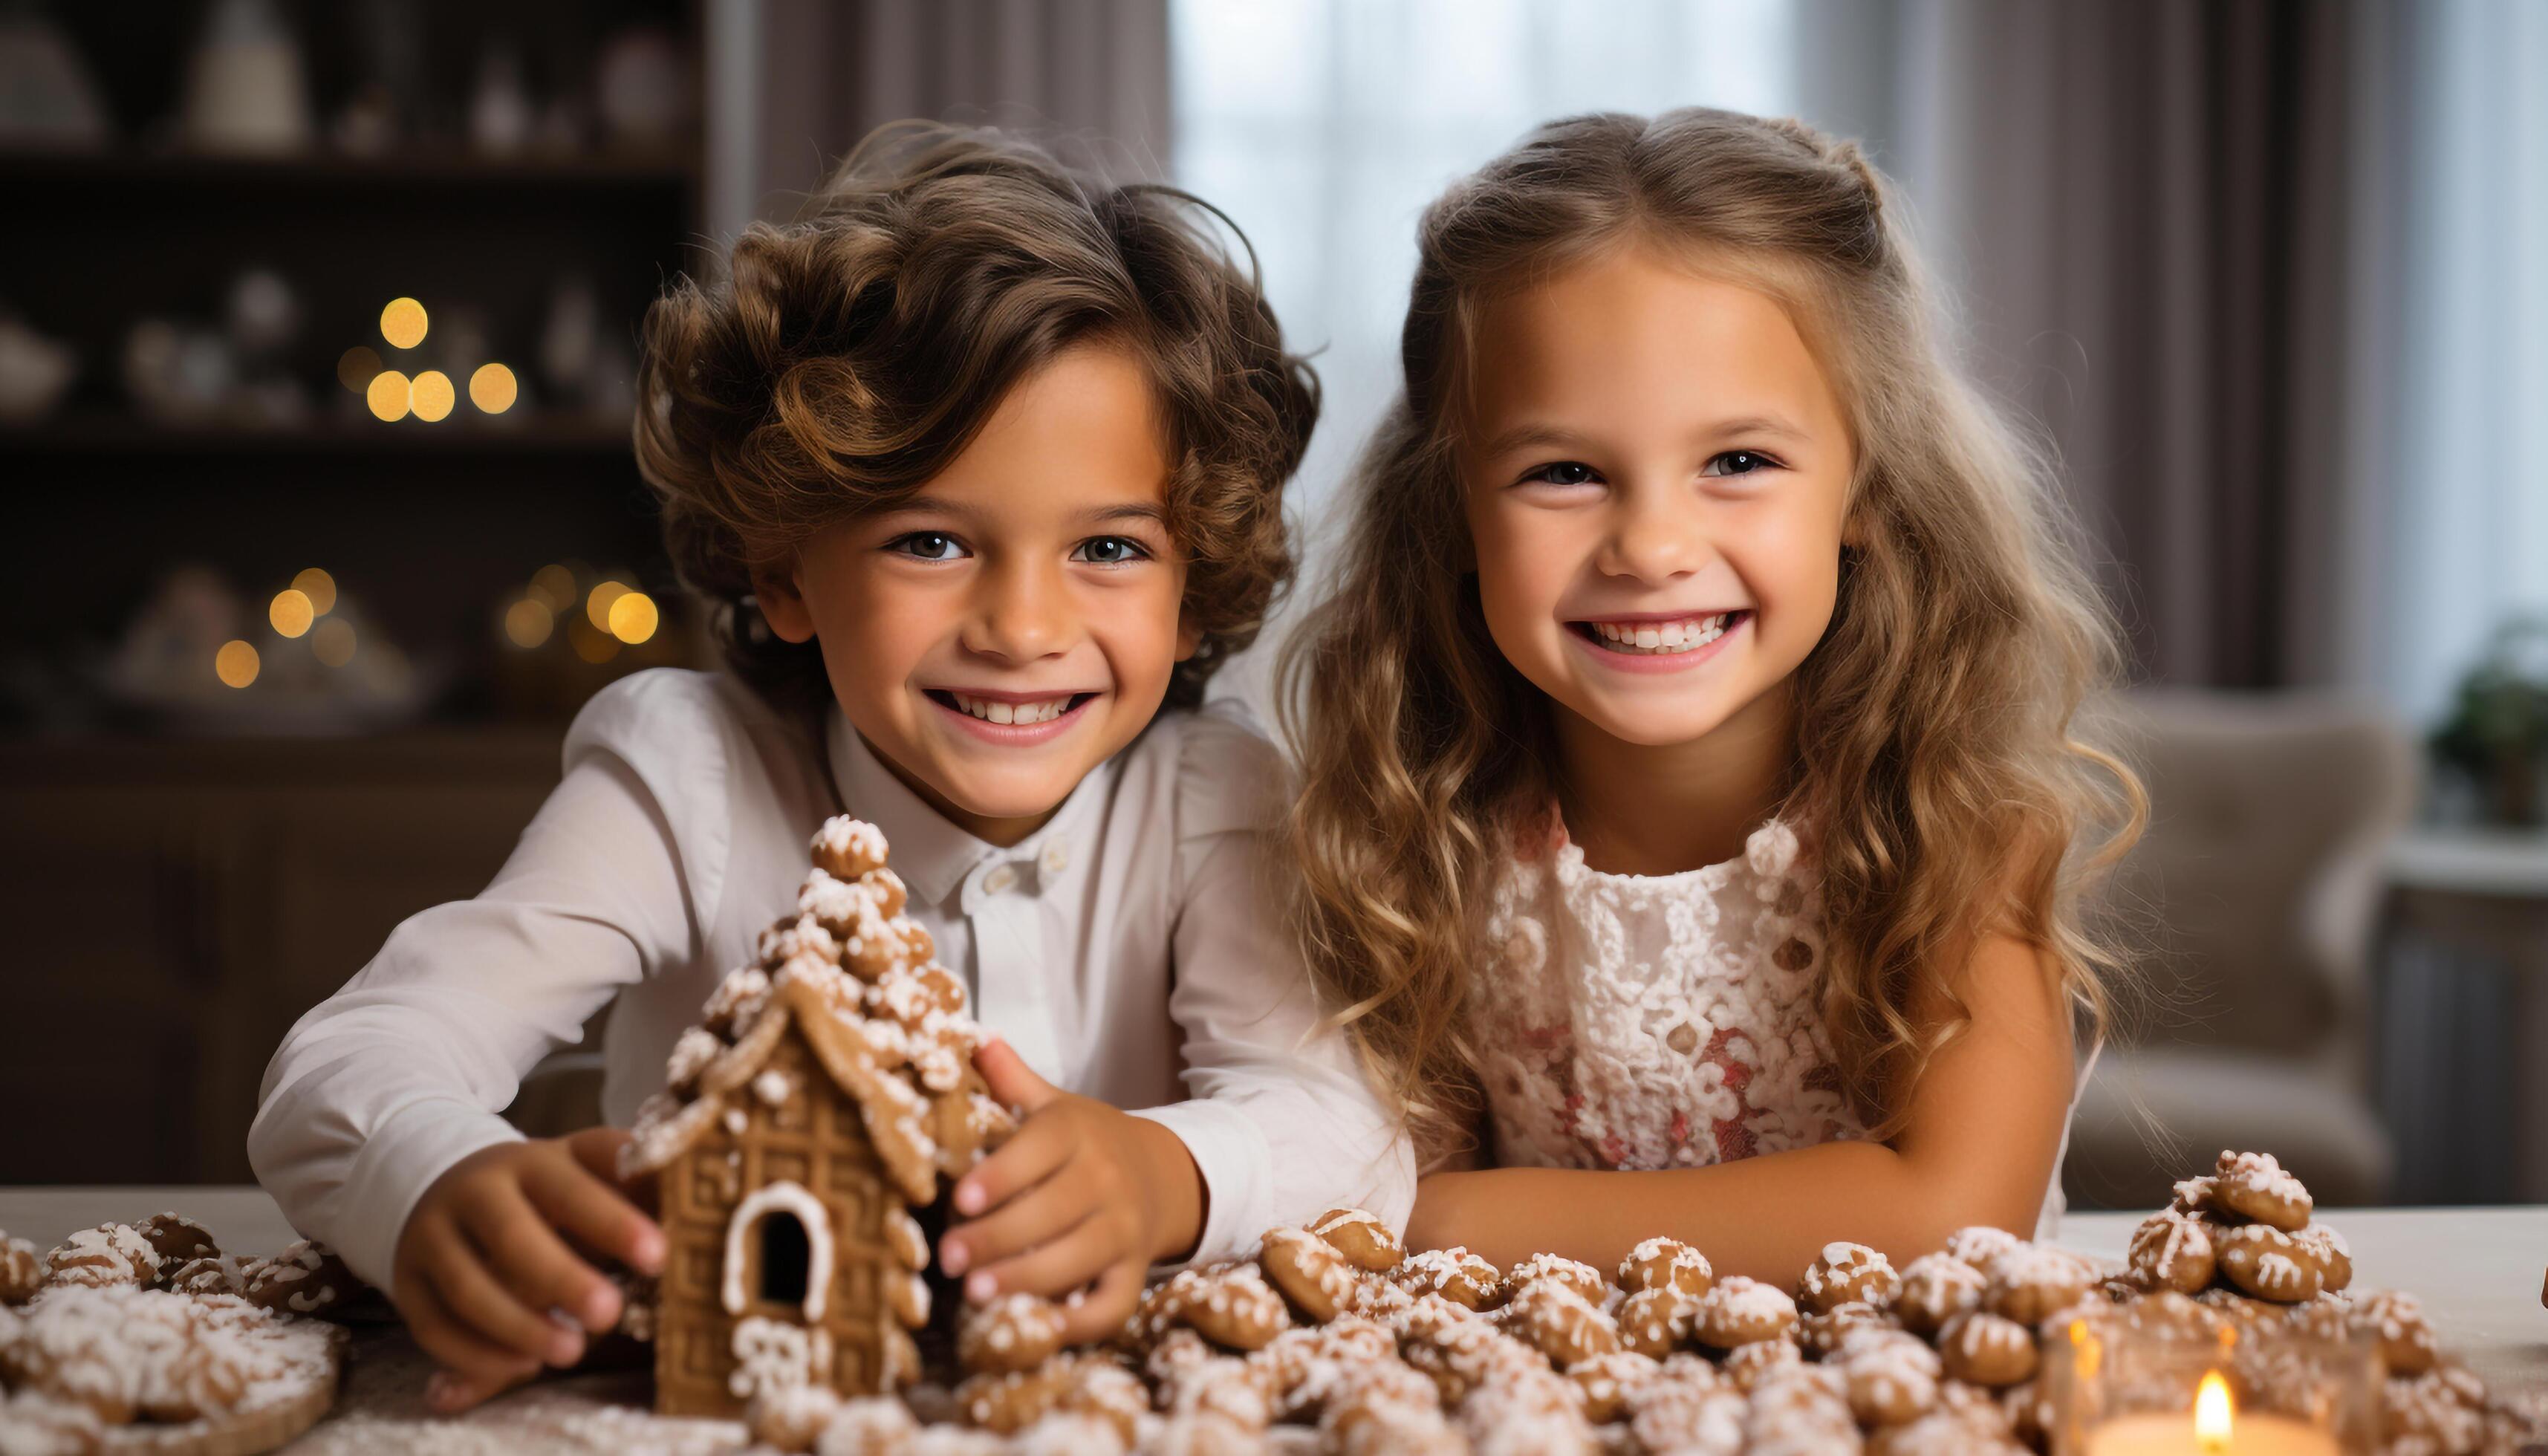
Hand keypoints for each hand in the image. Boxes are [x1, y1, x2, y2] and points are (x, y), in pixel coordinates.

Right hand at [392, 1127, 664, 1414]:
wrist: (442, 1179)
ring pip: (469, 1288)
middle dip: (562, 1279)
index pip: (572, 1185)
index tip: (657, 1254)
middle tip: (610, 1314)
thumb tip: (693, 1189)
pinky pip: (433, 1326)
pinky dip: (476, 1354)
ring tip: (569, 1352)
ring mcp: (433, 1237)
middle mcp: (474, 1193)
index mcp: (530, 1161)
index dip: (613, 1220)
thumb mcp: (582, 1167)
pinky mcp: (406, 1282)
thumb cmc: (540, 1187)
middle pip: (513, 1237)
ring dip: (519, 1327)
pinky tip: (520, 1366)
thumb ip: (631, 1178)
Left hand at [937, 1039, 1202, 1342]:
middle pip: (1053, 1210)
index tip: (961, 1199)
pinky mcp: (1134, 1272)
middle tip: (948, 1258)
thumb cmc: (1086, 1143)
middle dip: (998, 1237)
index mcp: (1077, 1133)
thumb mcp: (1054, 1106)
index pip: (1040, 1150)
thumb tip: (973, 1039)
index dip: (1002, 1176)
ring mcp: (1125, 1229)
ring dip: (1027, 1279)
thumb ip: (1013, 1081)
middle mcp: (1106, 1179)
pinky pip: (1113, 1304)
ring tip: (975, 1293)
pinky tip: (1036, 1327)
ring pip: (1080, 1258)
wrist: (1163, 1173)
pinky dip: (1080, 1323)